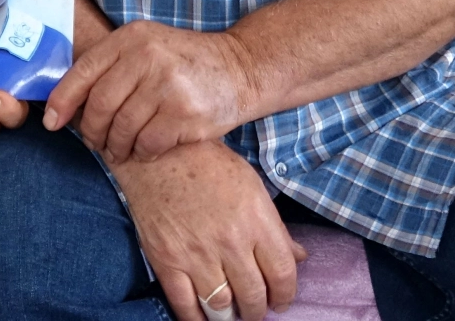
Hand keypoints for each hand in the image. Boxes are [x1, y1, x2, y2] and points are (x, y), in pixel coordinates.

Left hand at [44, 20, 253, 163]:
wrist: (240, 68)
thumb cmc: (184, 63)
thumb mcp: (147, 47)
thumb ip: (112, 65)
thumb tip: (65, 100)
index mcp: (131, 38)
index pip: (83, 71)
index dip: (62, 100)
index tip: (53, 122)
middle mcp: (147, 57)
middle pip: (100, 105)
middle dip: (92, 131)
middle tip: (96, 142)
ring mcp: (168, 85)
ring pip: (122, 128)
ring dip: (116, 146)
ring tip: (119, 149)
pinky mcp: (185, 114)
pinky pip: (147, 144)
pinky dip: (141, 152)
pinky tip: (145, 150)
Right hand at [113, 139, 306, 320]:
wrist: (157, 151)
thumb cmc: (206, 162)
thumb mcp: (251, 184)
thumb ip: (274, 225)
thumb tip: (297, 256)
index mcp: (256, 220)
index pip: (282, 274)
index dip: (286, 295)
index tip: (281, 300)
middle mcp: (230, 242)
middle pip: (254, 296)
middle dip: (258, 309)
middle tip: (256, 308)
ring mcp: (196, 254)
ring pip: (222, 308)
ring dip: (231, 316)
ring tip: (232, 311)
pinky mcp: (167, 260)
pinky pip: (185, 306)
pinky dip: (197, 320)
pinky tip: (204, 316)